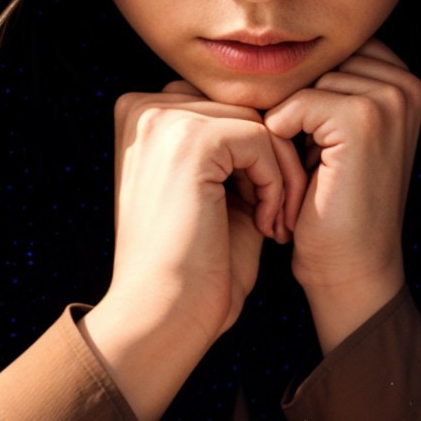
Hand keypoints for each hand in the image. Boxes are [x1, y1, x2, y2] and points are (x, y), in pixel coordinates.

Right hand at [82, 83, 306, 420]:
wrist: (164, 313)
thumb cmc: (191, 264)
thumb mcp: (209, 190)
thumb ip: (230, 147)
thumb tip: (281, 114)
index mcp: (139, 117)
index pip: (222, 107)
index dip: (254, 153)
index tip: (263, 203)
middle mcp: (143, 109)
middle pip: (242, 109)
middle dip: (272, 162)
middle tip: (277, 217)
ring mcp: (163, 120)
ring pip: (257, 123)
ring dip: (279, 174)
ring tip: (274, 223)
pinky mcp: (191, 139)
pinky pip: (260, 140)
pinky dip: (275, 184)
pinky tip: (266, 224)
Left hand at [263, 37, 420, 351]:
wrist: (352, 269)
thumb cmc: (334, 207)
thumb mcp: (331, 136)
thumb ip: (321, 87)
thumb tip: (266, 47)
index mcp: (401, 80)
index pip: (323, 55)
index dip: (301, 95)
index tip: (307, 144)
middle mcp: (404, 83)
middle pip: (310, 65)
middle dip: (292, 108)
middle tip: (303, 161)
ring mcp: (387, 98)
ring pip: (298, 85)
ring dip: (285, 128)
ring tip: (306, 171)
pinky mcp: (362, 118)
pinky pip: (292, 106)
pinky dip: (283, 142)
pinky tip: (304, 177)